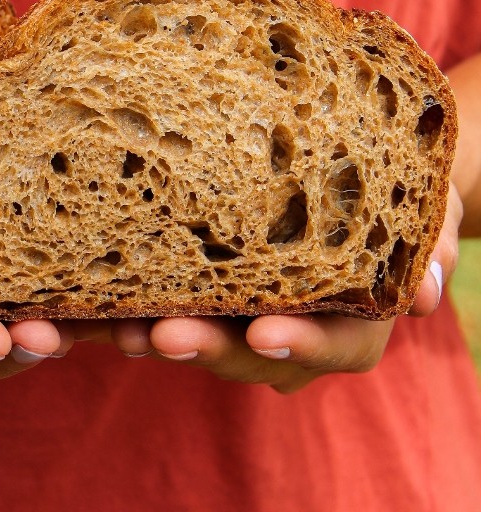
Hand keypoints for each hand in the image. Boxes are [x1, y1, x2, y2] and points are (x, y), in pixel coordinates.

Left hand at [94, 183, 463, 392]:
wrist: (356, 181)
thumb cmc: (390, 195)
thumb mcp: (421, 212)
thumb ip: (428, 246)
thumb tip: (428, 292)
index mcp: (351, 319)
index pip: (334, 343)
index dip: (302, 344)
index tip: (264, 334)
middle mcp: (295, 330)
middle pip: (252, 353)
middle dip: (208, 346)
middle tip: (163, 336)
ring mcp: (249, 317)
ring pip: (207, 338)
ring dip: (162, 335)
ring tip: (121, 326)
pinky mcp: (212, 294)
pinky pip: (178, 308)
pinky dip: (142, 310)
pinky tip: (105, 304)